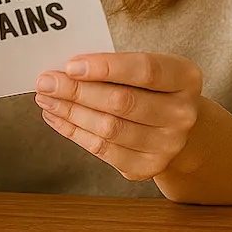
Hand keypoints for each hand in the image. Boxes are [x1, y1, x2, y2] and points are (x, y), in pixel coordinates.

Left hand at [35, 52, 203, 181]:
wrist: (177, 126)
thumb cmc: (152, 88)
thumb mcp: (146, 68)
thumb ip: (115, 66)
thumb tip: (65, 70)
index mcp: (186, 78)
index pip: (145, 70)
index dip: (106, 67)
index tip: (71, 65)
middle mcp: (183, 114)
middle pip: (122, 102)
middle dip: (77, 91)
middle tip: (45, 81)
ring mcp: (168, 145)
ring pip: (109, 128)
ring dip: (70, 112)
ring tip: (46, 98)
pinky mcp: (147, 167)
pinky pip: (103, 150)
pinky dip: (74, 132)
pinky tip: (56, 117)